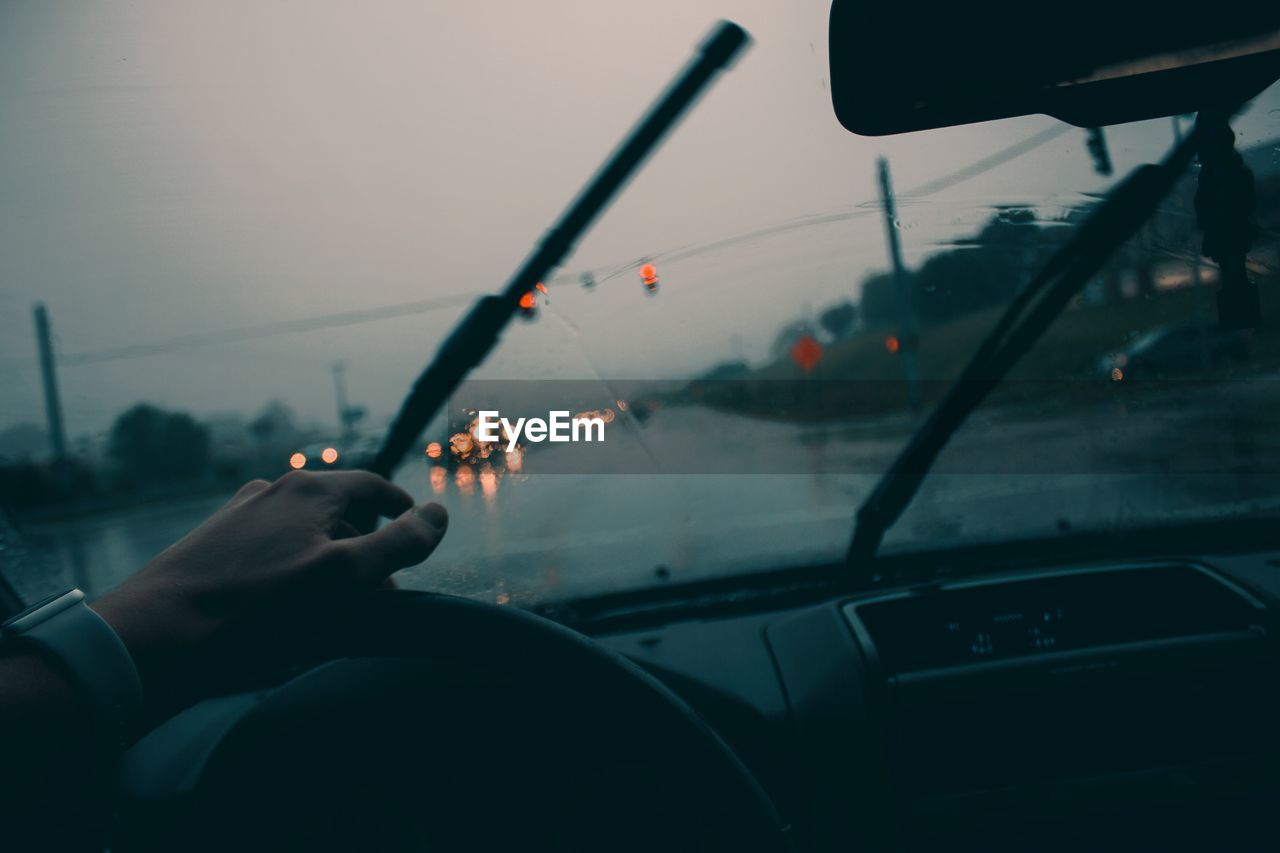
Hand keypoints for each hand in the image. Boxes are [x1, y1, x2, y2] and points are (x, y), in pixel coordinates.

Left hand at [92, 470, 446, 715]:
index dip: (401, 508)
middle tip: (378, 588)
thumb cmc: (257, 607)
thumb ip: (400, 543)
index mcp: (309, 490)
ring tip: (335, 606)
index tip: (416, 530)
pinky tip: (288, 610)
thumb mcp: (345, 576)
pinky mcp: (214, 547)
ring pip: (303, 533)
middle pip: (339, 511)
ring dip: (328, 561)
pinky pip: (271, 551)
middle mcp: (273, 493)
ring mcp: (239, 518)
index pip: (373, 485)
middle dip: (365, 546)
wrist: (157, 633)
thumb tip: (439, 513)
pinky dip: (293, 571)